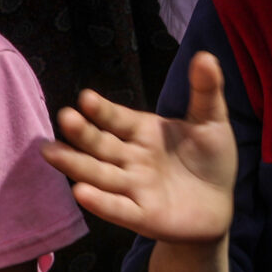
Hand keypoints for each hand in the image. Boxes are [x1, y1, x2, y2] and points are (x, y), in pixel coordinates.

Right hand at [42, 52, 238, 245]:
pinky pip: (119, 209)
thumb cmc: (210, 158)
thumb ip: (205, 90)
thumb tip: (204, 55)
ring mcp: (134, 188)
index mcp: (144, 132)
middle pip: (101, 145)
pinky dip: (101, 202)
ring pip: (100, 175)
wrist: (220, 204)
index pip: (118, 119)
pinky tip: (81, 192)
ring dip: (76, 164)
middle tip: (64, 117)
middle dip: (82, 133)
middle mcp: (132, 159)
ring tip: (51, 152)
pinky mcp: (143, 216)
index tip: (85, 98)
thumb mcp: (211, 120)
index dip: (103, 110)